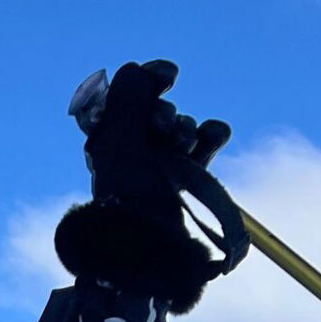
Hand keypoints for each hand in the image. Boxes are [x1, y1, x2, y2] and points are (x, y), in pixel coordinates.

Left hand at [54, 62, 232, 313]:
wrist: (152, 253)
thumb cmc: (129, 200)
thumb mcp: (121, 144)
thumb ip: (128, 99)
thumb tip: (136, 68)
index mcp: (105, 141)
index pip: (126, 95)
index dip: (146, 80)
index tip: (167, 75)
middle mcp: (131, 151)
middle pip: (155, 110)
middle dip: (166, 113)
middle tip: (164, 130)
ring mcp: (159, 166)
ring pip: (180, 127)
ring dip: (187, 129)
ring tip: (184, 147)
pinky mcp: (185, 181)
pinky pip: (204, 145)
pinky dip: (212, 136)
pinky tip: (215, 136)